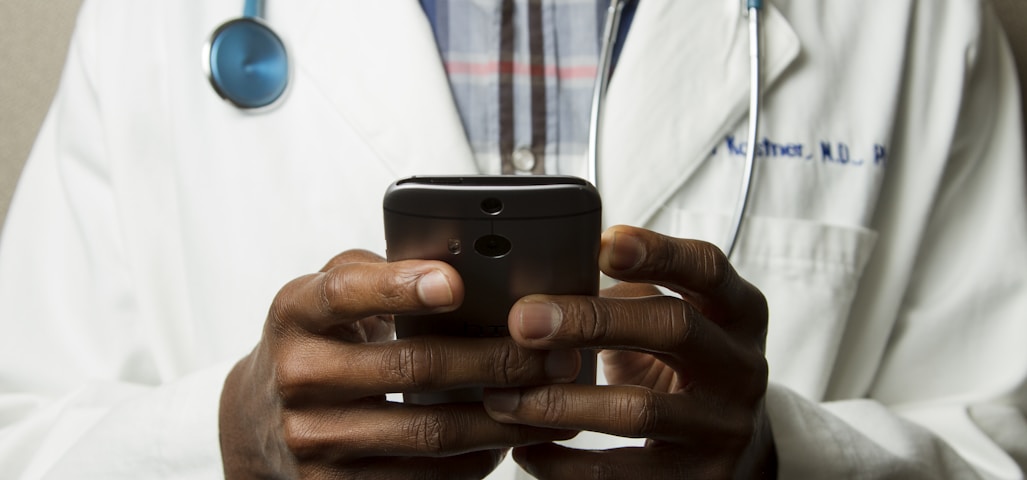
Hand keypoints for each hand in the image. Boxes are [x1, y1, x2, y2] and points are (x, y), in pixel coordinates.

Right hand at [219, 250, 576, 478]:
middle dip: (496, 359)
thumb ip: (377, 273)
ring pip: (429, 432)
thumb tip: (459, 263)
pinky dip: (473, 460)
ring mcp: (313, 439)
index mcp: (296, 313)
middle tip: (553, 354)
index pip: (346, 293)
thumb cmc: (314, 343)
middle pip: (412, 367)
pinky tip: (506, 440)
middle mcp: (298, 376)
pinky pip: (421, 477)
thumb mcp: (324, 296)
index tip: (456, 283)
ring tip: (550, 400)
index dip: (400, 286)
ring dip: (502, 418)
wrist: (256, 422)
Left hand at [483, 226, 775, 478]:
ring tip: (504, 395)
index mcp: (738, 312)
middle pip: (674, 327)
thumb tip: (543, 278)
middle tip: (524, 321)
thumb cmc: (687, 366)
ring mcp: (724, 427)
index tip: (602, 244)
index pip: (707, 268)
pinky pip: (621, 473)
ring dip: (560, 401)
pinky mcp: (698, 479)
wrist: (739, 450)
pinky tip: (526, 448)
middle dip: (591, 320)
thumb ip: (630, 294)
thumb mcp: (678, 319)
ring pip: (639, 409)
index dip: (658, 252)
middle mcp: (742, 366)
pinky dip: (564, 463)